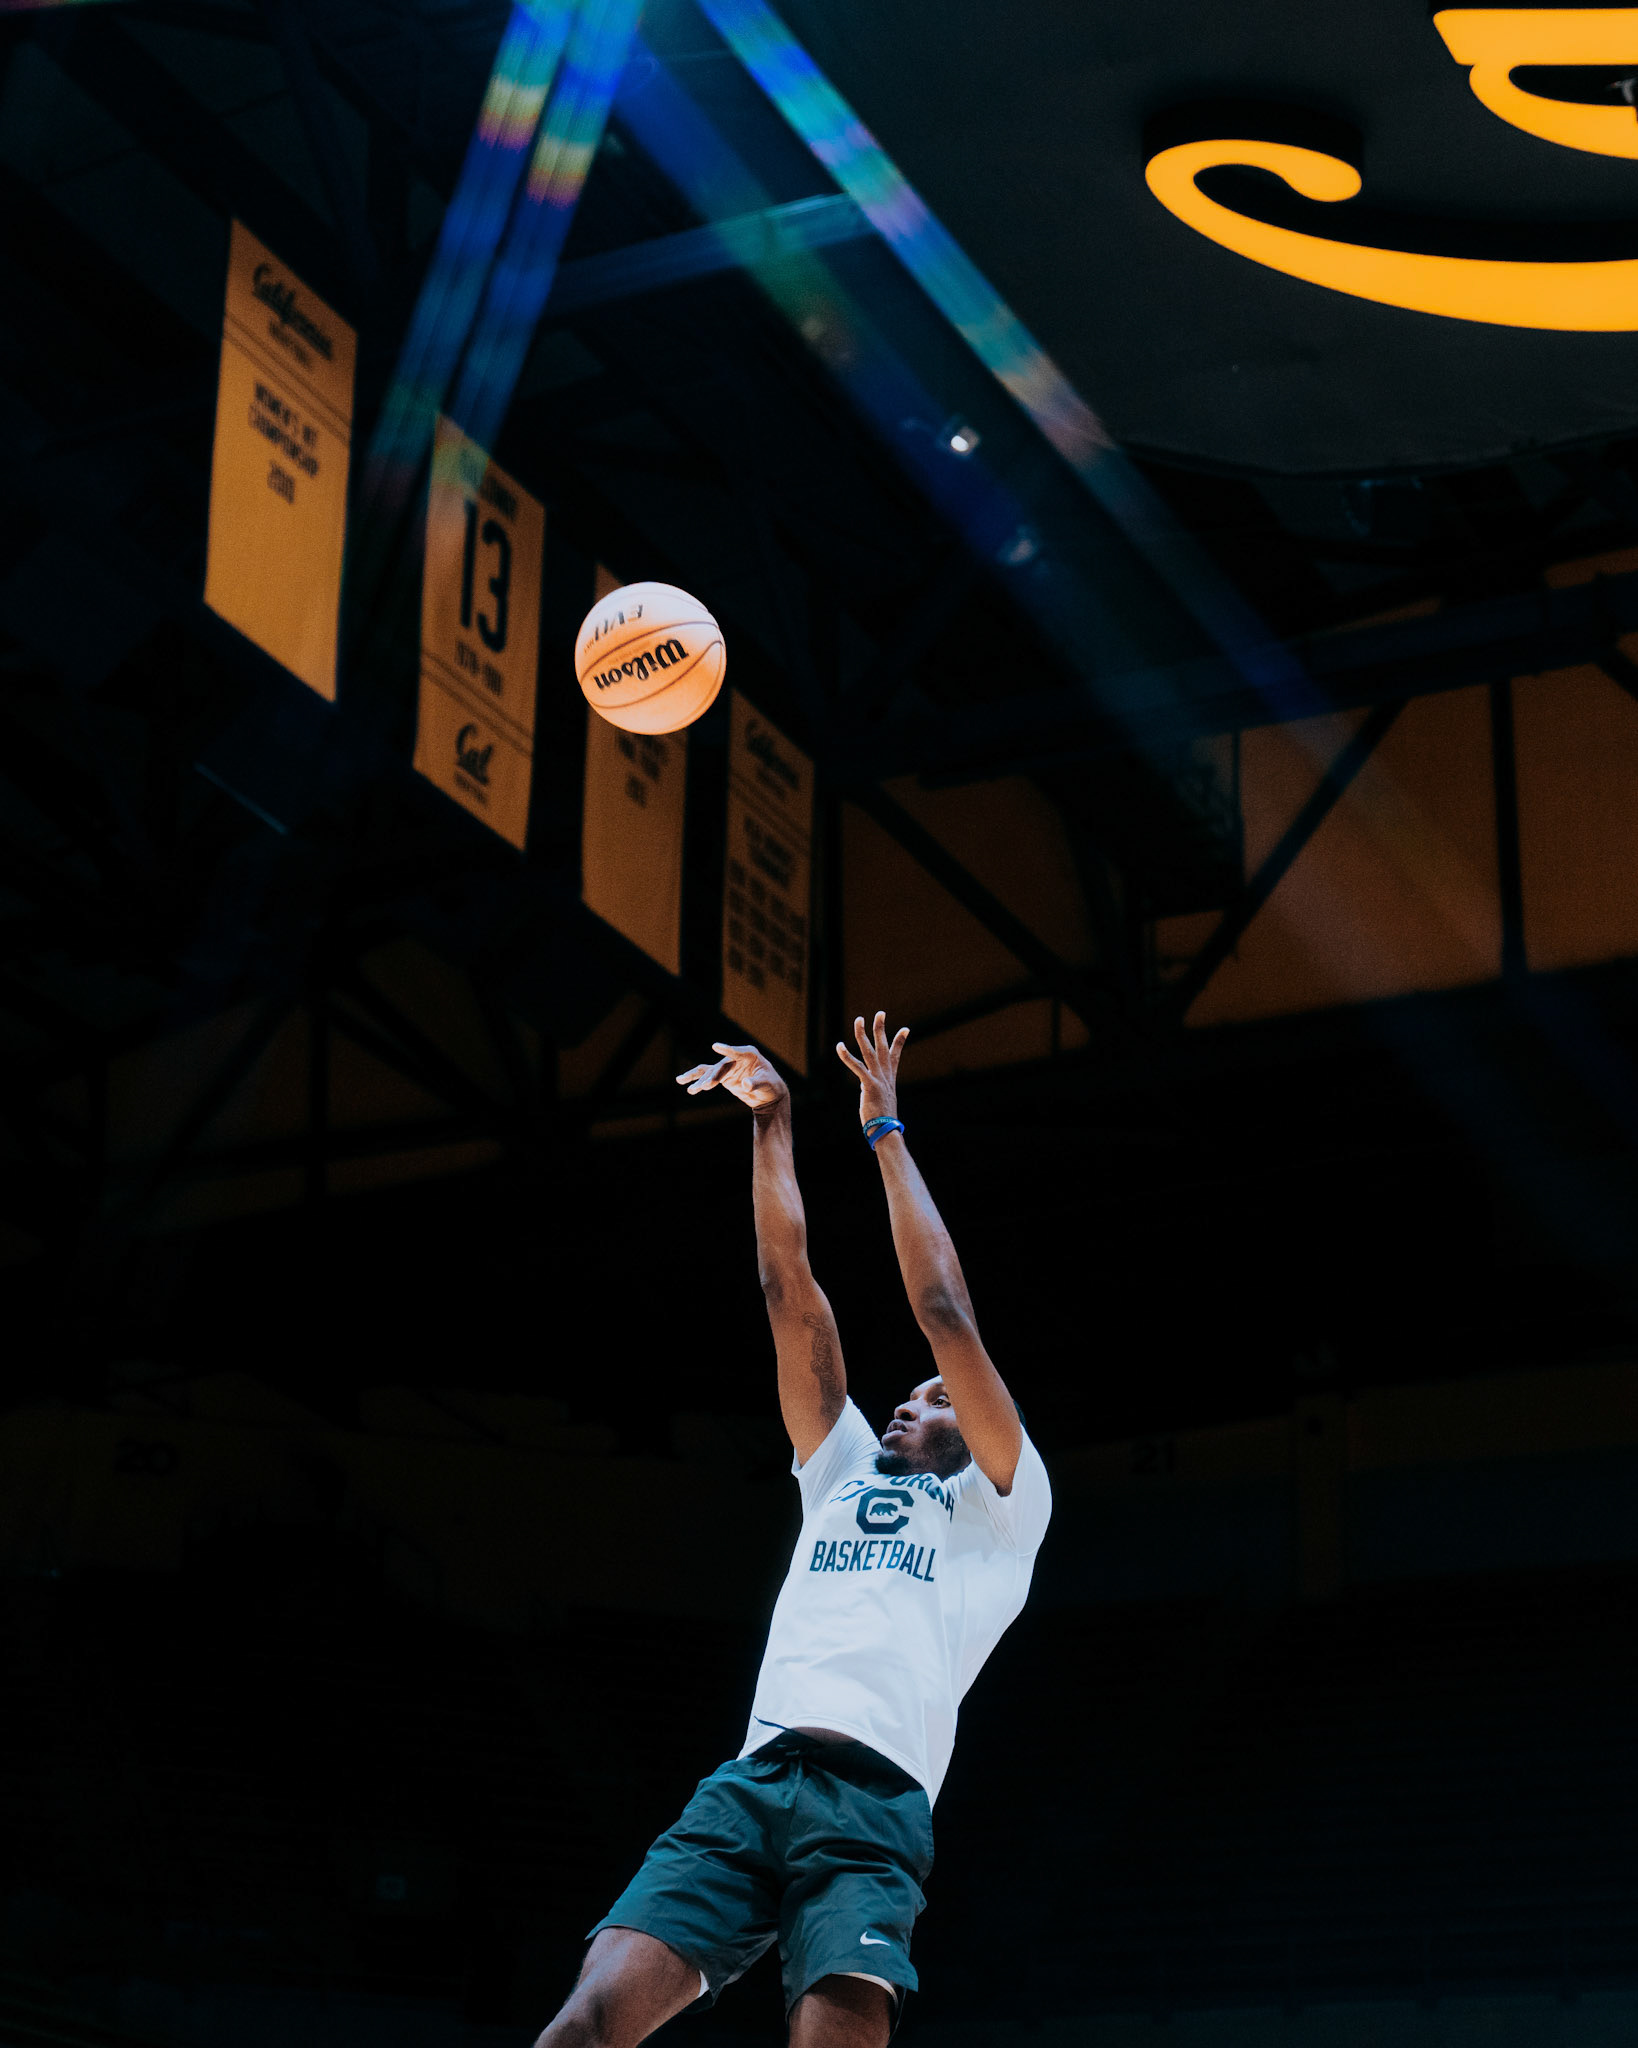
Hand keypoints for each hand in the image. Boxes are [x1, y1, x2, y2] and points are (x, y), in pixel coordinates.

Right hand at [676, 1041, 788, 1113]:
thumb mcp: (767, 1084)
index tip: (715, 1046)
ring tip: (681, 1081)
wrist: (769, 1095)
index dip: (726, 1049)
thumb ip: (755, 1083)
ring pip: (709, 1071)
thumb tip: (746, 1084)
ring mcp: (728, 1067)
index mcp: (749, 1054)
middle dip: (712, 1077)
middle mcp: (736, 1058)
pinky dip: (698, 1082)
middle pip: (720, 1067)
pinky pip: (707, 1078)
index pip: (736, 1052)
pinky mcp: (723, 1077)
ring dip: (697, 1078)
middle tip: (704, 1086)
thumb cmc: (771, 1085)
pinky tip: (687, 1087)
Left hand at [835, 1011, 908, 1125]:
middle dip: (881, 1029)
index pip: (895, 1055)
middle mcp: (885, 1075)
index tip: (906, 1028)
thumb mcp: (880, 1101)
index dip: (900, 1041)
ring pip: (869, 1051)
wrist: (885, 1130)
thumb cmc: (882, 1120)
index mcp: (889, 1079)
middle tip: (881, 1013)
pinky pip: (856, 1066)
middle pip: (882, 1046)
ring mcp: (878, 1079)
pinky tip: (839, 1046)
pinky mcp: (869, 1085)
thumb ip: (873, 1090)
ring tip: (859, 1019)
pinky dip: (847, 1056)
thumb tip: (865, 1086)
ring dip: (863, 1034)